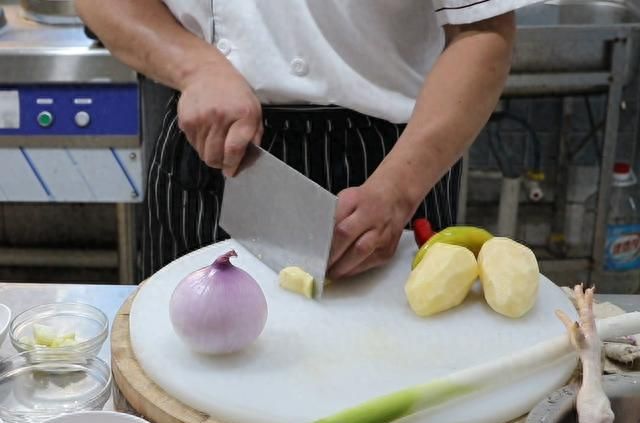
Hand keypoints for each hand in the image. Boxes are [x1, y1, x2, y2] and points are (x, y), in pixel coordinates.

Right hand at [177, 62, 262, 176]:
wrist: (204, 72)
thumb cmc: (233, 93)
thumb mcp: (253, 109)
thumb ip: (253, 135)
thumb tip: (246, 159)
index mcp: (243, 114)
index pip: (234, 149)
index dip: (233, 164)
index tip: (232, 171)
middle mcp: (221, 117)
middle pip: (216, 156)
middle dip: (221, 163)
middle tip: (224, 159)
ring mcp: (201, 120)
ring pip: (203, 153)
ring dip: (210, 153)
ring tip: (216, 140)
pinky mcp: (187, 122)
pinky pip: (194, 144)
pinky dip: (200, 144)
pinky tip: (206, 130)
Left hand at [327, 178, 414, 279]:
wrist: (395, 199)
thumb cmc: (364, 201)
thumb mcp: (346, 198)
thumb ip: (334, 215)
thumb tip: (317, 237)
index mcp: (356, 200)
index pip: (337, 221)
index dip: (325, 240)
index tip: (314, 250)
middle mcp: (372, 216)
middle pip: (348, 236)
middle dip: (331, 254)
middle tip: (319, 265)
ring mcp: (382, 234)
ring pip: (360, 253)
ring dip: (342, 266)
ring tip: (329, 273)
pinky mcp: (388, 249)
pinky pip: (369, 263)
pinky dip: (354, 269)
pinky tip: (344, 271)